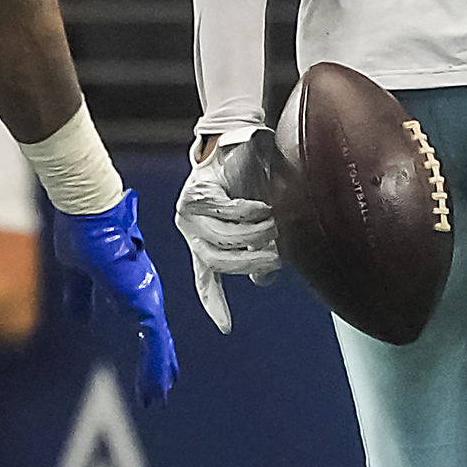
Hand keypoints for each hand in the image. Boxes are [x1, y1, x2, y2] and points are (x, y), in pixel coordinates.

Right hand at [54, 194, 179, 402]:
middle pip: (158, 337)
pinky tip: (156, 385)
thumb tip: (80, 319)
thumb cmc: (83, 232)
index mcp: (130, 285)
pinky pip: (156, 342)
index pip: (146, 322)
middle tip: (160, 390)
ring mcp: (147, 298)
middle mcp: (144, 292)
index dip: (150, 345)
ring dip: (157, 372)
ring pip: (159, 344)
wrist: (88, 216)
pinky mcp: (145, 303)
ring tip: (156, 397)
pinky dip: (156, 365)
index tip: (151, 365)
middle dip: (159, 365)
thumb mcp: (78, 275)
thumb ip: (80, 297)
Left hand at [175, 134, 281, 336]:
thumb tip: (262, 279)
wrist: (240, 139)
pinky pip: (225, 211)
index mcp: (202, 243)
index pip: (206, 280)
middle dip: (249, 261)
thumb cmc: (249, 179)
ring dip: (253, 235)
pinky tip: (265, 208)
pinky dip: (249, 213)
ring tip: (276, 226)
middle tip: (277, 255)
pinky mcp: (195, 192)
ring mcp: (189, 212)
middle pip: (217, 261)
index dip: (215, 304)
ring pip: (222, 237)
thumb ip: (257, 249)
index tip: (226, 328)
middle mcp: (191, 231)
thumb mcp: (258, 219)